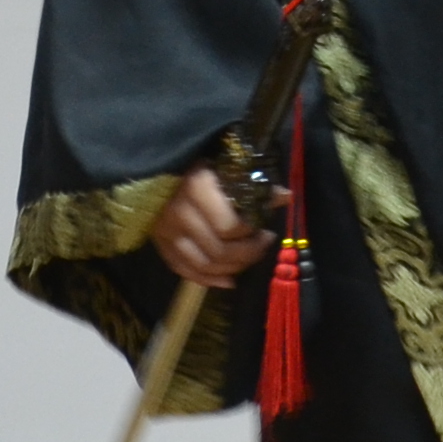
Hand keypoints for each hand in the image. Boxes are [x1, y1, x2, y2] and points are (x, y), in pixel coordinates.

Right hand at [151, 166, 272, 282]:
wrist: (155, 161)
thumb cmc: (198, 161)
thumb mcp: (226, 165)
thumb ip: (254, 184)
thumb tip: (286, 197)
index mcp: (196, 188)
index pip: (229, 227)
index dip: (251, 234)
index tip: (265, 228)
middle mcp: (178, 213)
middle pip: (219, 251)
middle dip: (248, 253)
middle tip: (262, 244)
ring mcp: (166, 231)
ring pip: (204, 266)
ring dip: (233, 268)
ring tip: (249, 258)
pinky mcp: (159, 243)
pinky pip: (185, 270)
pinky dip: (209, 280)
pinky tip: (229, 280)